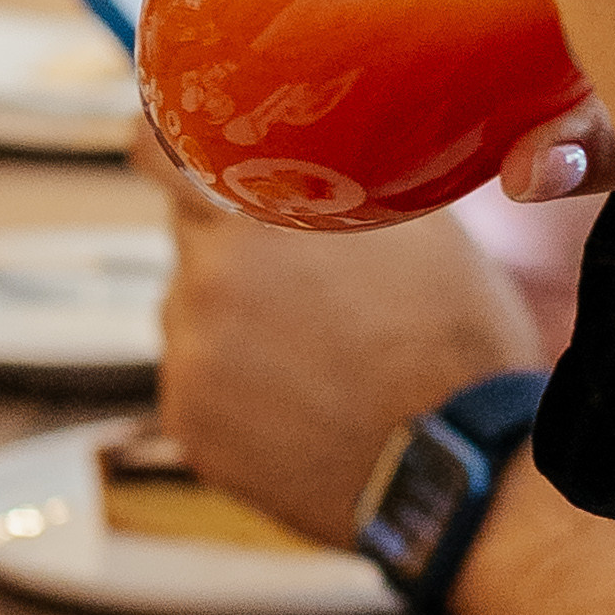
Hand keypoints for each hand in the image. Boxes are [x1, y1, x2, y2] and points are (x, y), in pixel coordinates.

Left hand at [153, 168, 544, 547]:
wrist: (457, 469)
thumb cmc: (453, 340)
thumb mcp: (414, 222)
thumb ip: (339, 175)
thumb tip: (311, 147)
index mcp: (253, 215)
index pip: (158, 149)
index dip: (162, 144)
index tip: (165, 149)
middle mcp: (203, 278)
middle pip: (192, 244)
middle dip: (234, 254)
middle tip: (307, 290)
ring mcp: (189, 354)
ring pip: (195, 317)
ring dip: (236, 325)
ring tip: (320, 361)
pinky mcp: (186, 421)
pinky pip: (198, 384)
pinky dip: (235, 391)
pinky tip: (303, 406)